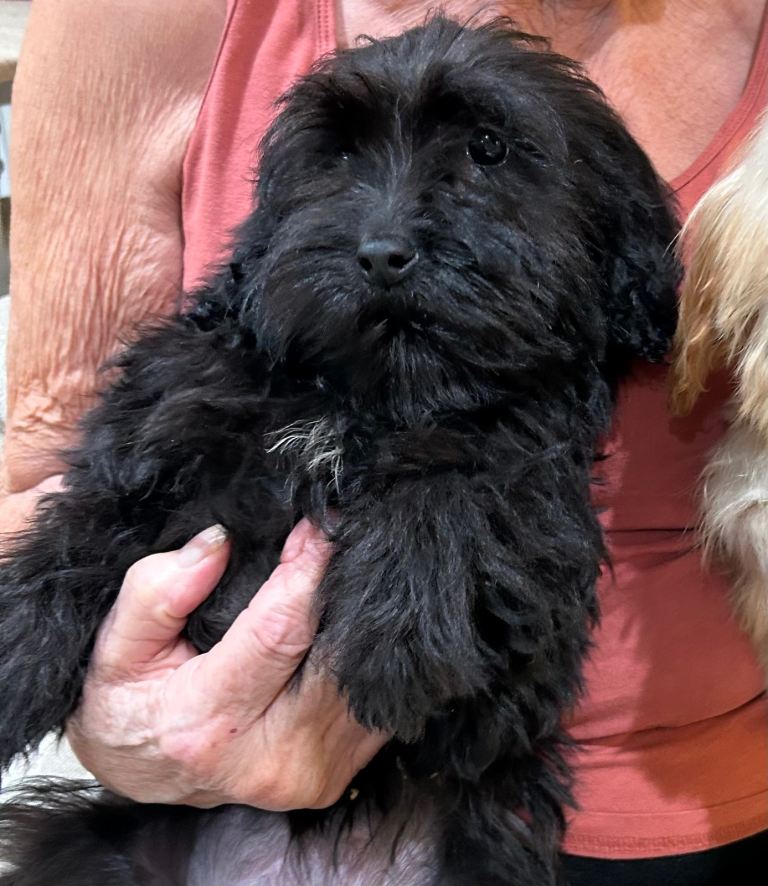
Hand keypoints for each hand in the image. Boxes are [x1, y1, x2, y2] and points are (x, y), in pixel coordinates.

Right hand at [67, 520, 385, 809]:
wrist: (147, 772)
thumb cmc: (130, 706)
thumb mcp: (115, 648)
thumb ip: (157, 592)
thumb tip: (218, 544)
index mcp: (208, 724)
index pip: (282, 629)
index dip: (307, 568)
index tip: (317, 525)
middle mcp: (269, 759)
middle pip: (337, 654)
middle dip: (342, 590)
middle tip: (336, 542)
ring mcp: (311, 774)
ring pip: (362, 677)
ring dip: (360, 622)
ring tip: (340, 580)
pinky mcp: (336, 775)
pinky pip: (372, 703)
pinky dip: (366, 659)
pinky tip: (343, 628)